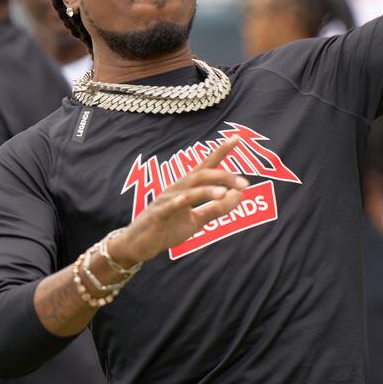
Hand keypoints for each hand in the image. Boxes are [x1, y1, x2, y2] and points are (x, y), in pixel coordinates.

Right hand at [110, 137, 247, 265]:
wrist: (138, 245)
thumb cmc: (166, 229)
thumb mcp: (196, 221)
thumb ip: (216, 208)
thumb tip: (239, 195)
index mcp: (187, 188)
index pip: (206, 166)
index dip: (220, 151)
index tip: (236, 138)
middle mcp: (176, 189)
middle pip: (201, 175)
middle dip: (223, 176)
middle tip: (244, 183)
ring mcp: (165, 201)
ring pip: (188, 190)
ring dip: (207, 190)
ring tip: (224, 193)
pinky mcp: (157, 215)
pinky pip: (168, 206)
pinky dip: (178, 202)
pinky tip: (186, 200)